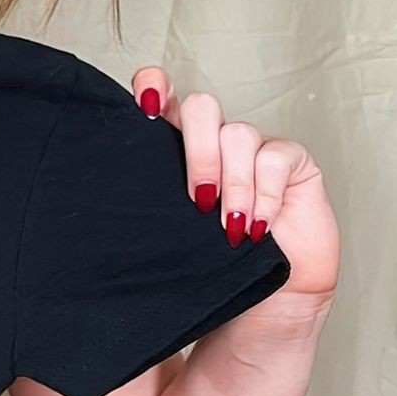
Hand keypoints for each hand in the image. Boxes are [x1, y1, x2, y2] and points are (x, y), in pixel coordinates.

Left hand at [132, 68, 339, 306]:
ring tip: (230, 230)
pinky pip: (275, 158)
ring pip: (237, 134)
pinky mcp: (292, 163)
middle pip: (202, 108)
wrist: (264, 308)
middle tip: (198, 200)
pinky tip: (258, 228)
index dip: (154, 87)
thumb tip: (104, 208)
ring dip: (232, 185)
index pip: (162, 96)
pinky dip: (264, 196)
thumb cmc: (213, 273)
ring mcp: (255, 150)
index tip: (147, 106)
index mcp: (176, 151)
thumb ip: (149, 210)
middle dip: (197, 152)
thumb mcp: (169, 239)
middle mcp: (216, 143)